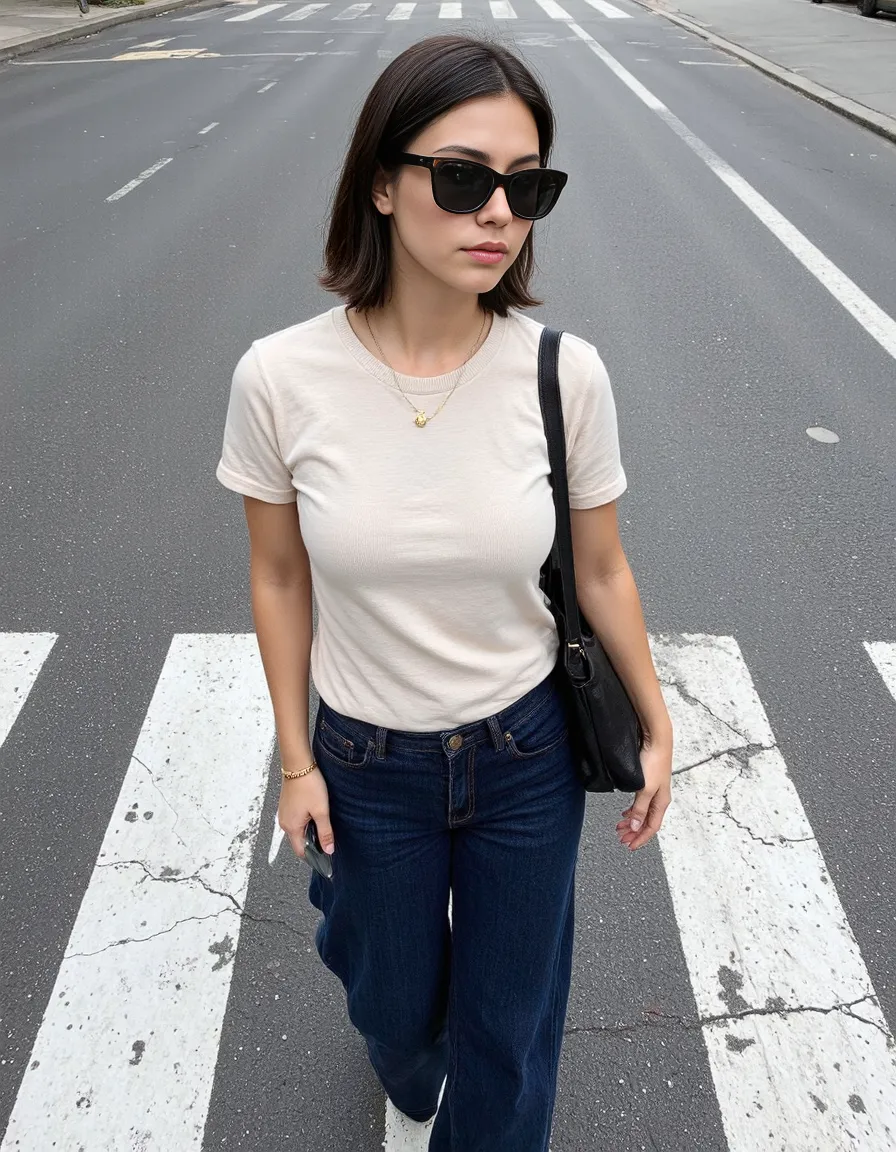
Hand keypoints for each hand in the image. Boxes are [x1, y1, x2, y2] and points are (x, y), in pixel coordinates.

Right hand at [277, 765, 335, 858]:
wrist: (298, 765)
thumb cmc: (309, 786)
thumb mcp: (321, 811)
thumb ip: (325, 832)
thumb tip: (328, 850)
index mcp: (292, 827)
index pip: (301, 851)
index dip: (314, 855)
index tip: (326, 853)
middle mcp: (284, 823)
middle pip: (299, 841)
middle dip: (313, 842)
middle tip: (328, 836)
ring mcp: (284, 814)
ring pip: (297, 830)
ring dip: (309, 831)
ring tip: (323, 822)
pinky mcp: (286, 806)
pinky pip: (295, 820)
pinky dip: (305, 821)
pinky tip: (315, 813)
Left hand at [616, 732, 672, 850]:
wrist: (656, 740)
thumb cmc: (654, 761)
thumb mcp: (645, 789)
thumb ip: (639, 809)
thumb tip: (636, 827)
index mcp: (661, 802)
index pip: (651, 827)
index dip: (641, 838)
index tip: (630, 846)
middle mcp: (659, 798)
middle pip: (646, 822)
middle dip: (634, 832)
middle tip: (621, 838)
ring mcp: (654, 790)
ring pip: (642, 812)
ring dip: (631, 822)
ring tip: (620, 827)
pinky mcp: (648, 782)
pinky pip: (640, 803)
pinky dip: (632, 811)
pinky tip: (625, 812)